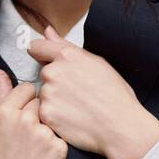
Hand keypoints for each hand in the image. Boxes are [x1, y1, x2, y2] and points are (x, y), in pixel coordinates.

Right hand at [0, 71, 66, 158]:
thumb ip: (0, 96)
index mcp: (5, 112)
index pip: (26, 88)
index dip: (27, 100)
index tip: (23, 112)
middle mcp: (25, 120)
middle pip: (43, 100)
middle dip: (39, 112)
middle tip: (28, 134)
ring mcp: (43, 134)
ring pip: (54, 118)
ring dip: (49, 127)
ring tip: (34, 148)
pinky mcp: (59, 148)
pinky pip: (63, 136)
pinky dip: (57, 144)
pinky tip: (43, 158)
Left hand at [27, 25, 158, 158]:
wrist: (121, 127)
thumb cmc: (115, 95)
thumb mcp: (97, 63)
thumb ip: (66, 46)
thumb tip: (48, 32)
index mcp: (67, 56)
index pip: (36, 47)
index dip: (43, 55)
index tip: (49, 62)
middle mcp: (53, 72)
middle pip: (44, 73)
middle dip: (56, 80)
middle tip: (79, 92)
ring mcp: (48, 94)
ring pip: (45, 93)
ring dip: (56, 99)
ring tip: (79, 106)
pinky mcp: (46, 114)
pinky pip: (45, 112)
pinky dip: (56, 115)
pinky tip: (74, 117)